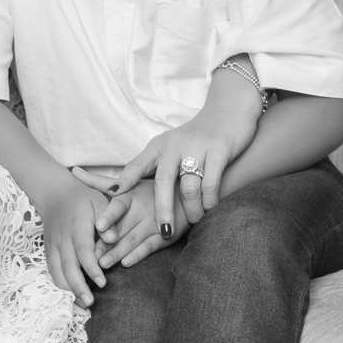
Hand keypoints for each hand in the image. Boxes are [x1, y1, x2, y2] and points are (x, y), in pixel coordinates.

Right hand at [36, 179, 108, 308]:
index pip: (83, 251)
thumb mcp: (100, 202)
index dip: (91, 269)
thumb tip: (113, 240)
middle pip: (68, 266)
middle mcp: (62, 238)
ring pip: (57, 271)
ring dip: (67, 290)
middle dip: (78, 287)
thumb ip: (108, 221)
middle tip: (90, 303)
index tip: (102, 283)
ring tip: (80, 304)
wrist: (55, 193)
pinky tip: (70, 295)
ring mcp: (52, 245)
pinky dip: (59, 284)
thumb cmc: (83, 198)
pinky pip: (52, 270)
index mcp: (76, 226)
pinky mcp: (48, 250)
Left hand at [94, 177, 192, 269]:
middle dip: (106, 243)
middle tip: (91, 255)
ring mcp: (154, 222)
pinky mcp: (165, 235)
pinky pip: (150, 246)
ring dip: (118, 253)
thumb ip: (99, 181)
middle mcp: (142, 208)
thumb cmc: (148, 190)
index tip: (98, 227)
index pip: (118, 205)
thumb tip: (72, 170)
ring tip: (102, 264)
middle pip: (122, 227)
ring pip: (133, 239)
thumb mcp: (127, 183)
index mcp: (131, 194)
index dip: (109, 216)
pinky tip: (126, 263)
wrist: (185, 195)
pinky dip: (138, 255)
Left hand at [95, 99, 259, 235]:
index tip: (113, 195)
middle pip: (163, 182)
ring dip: (192, 209)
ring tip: (193, 221)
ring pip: (189, 187)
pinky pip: (211, 183)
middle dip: (162, 209)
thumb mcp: (169, 146)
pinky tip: (209, 208)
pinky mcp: (218, 150)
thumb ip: (152, 165)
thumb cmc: (195, 136)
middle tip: (164, 231)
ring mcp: (197, 147)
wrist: (229, 111)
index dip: (125, 179)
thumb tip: (125, 189)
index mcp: (159, 146)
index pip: (137, 164)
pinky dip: (209, 200)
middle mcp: (175, 146)